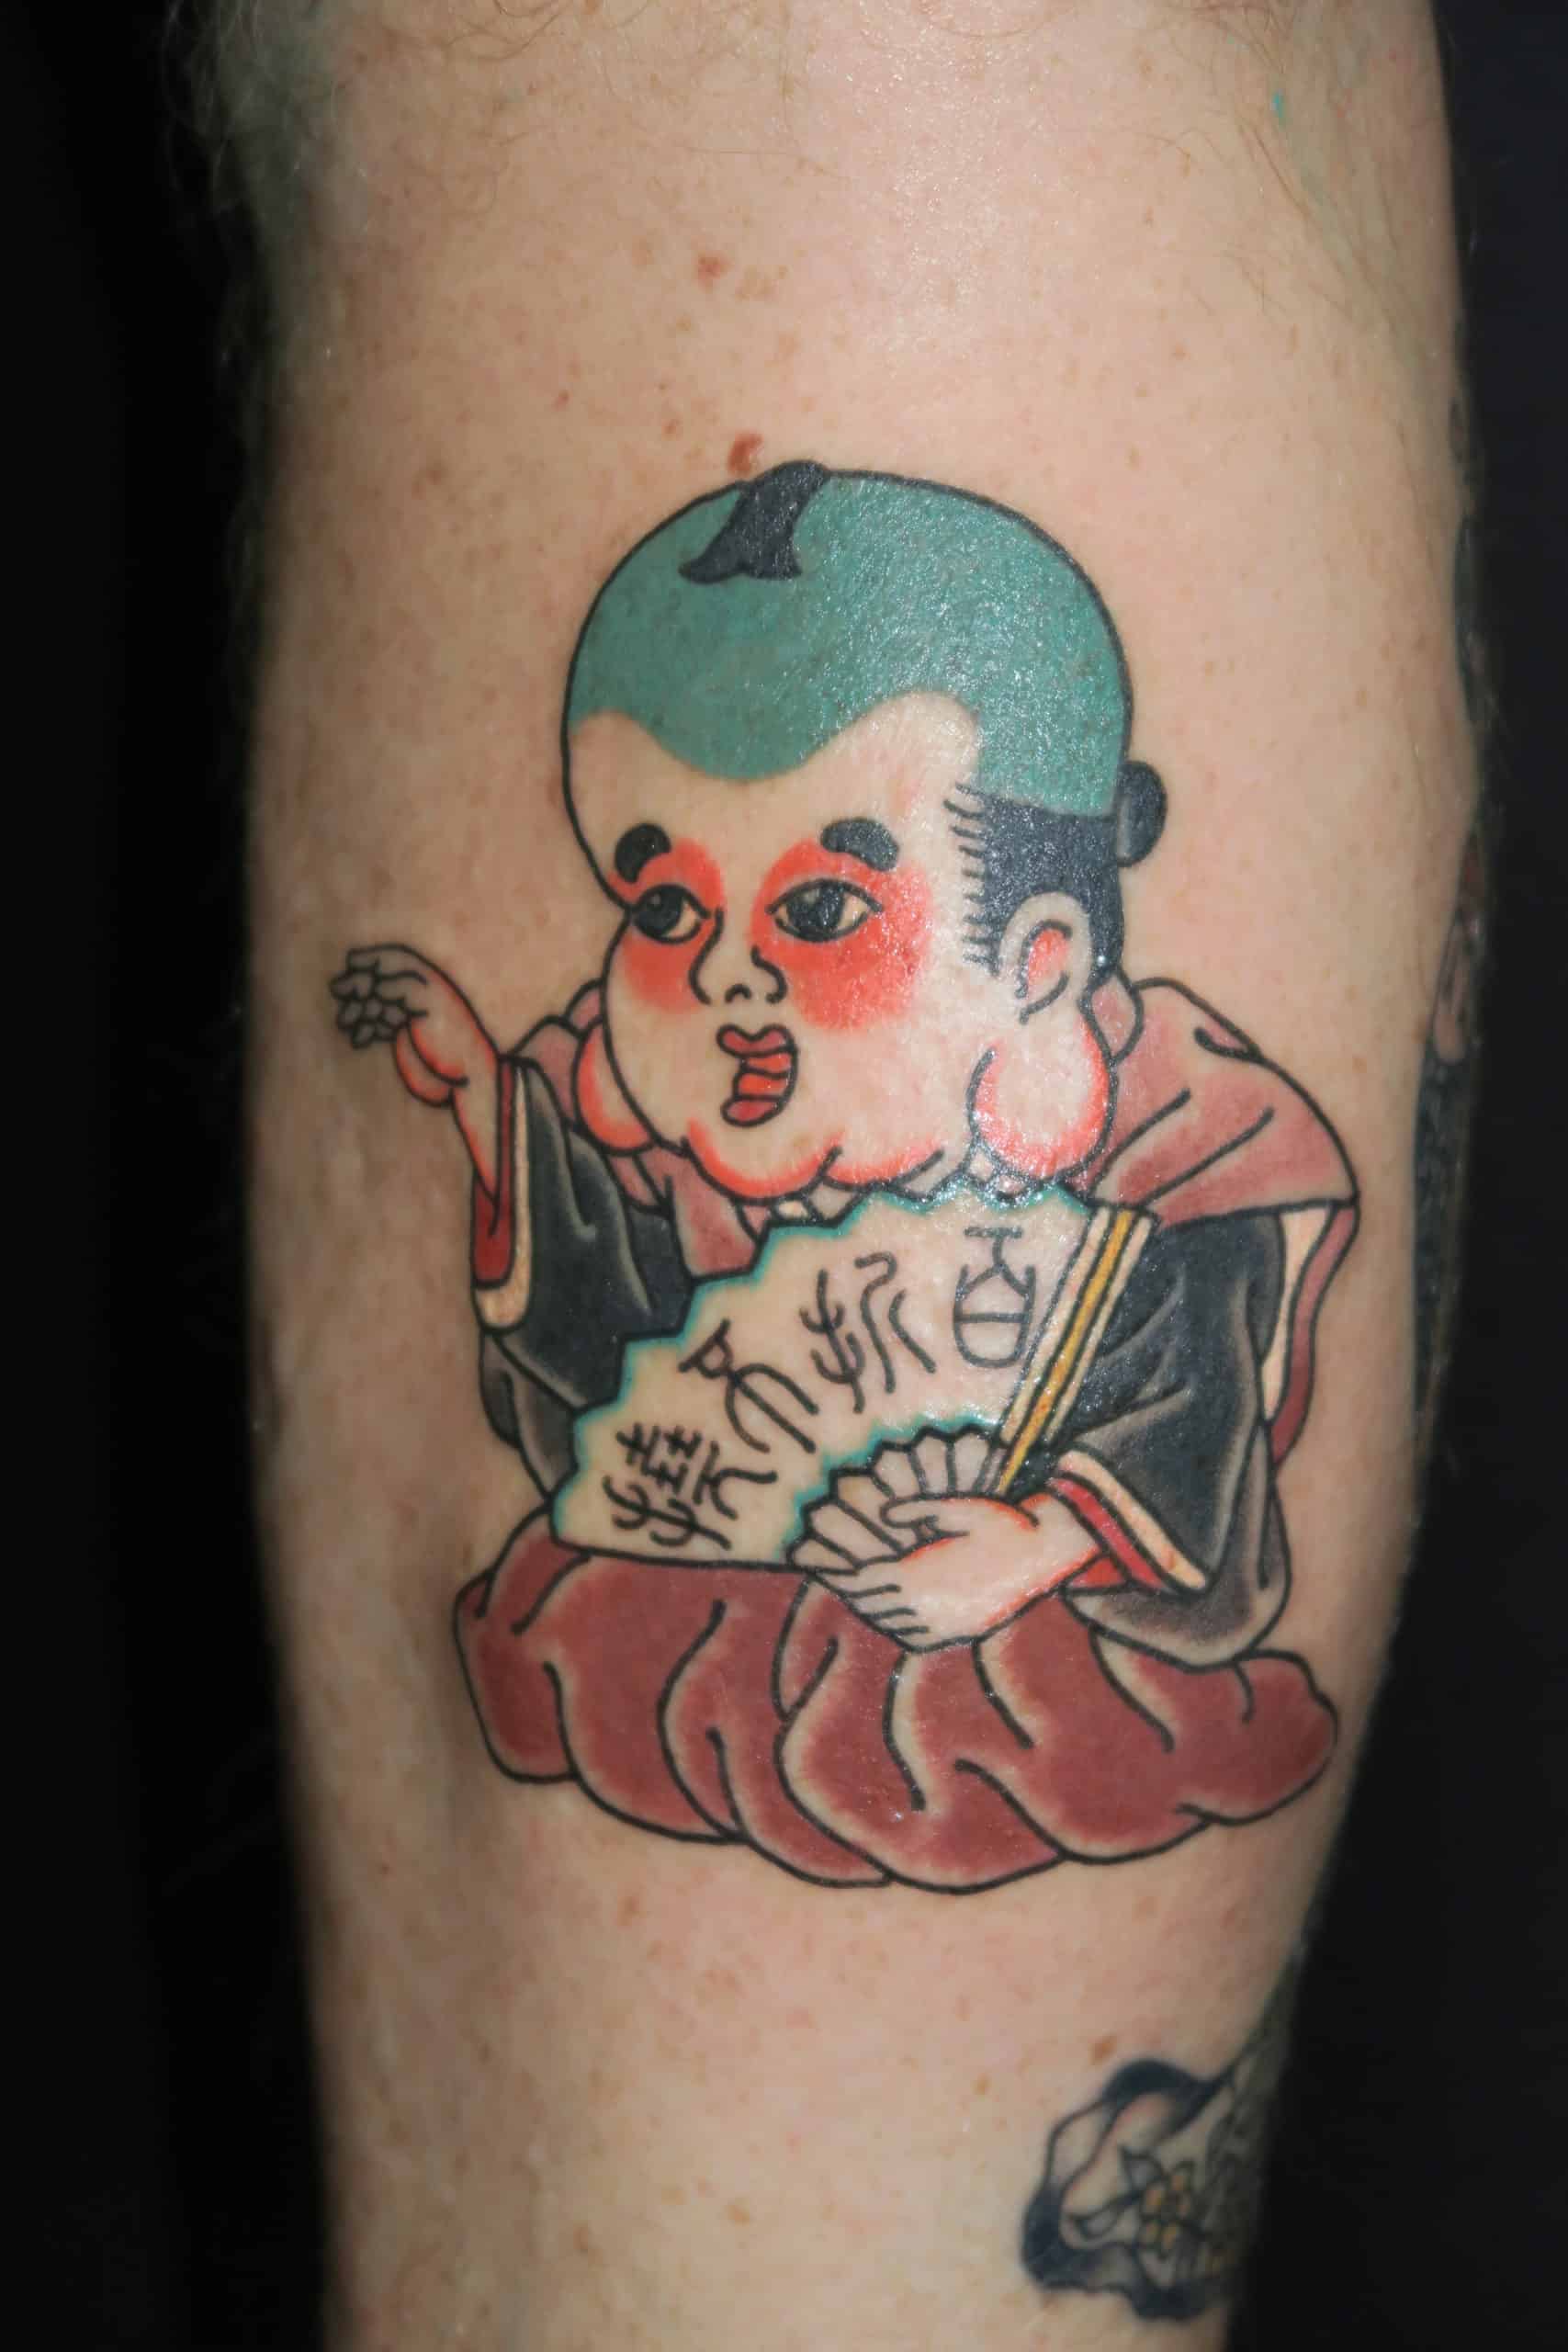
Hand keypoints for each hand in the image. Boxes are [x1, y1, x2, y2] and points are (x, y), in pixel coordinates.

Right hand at [330, 944, 496, 1109]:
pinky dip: (364, 1028)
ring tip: (345, 1022)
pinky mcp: (403, 1036)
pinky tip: (358, 1038)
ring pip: (374, 1003)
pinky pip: (376, 1025)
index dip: (372, 958)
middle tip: (339, 992)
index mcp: (429, 981)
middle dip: (358, 984)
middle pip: (380, 980)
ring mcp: (409, 1015)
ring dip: (357, 1009)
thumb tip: (373, 985)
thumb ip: (403, 988)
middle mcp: (417, 995)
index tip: (352, 963)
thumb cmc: (454, 1042)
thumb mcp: (431, 1007)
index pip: (395, 960)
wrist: (466, 1081)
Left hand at [792, 1488, 1096, 1650]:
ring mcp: (943, 1624)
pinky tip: (888, 1611)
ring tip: (854, 1590)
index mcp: (919, 1575)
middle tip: (828, 1573)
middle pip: (869, 1604)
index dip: (836, 1573)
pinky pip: (912, 1636)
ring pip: (888, 1623)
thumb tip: (887, 1515)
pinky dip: (893, 1624)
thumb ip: (920, 1511)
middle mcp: (926, 1606)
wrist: (1044, 1554)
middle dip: (848, 1589)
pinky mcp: (958, 1632)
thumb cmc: (1001, 1523)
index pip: (863, 1581)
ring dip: (869, 1607)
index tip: (815, 1561)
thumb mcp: (959, 1506)